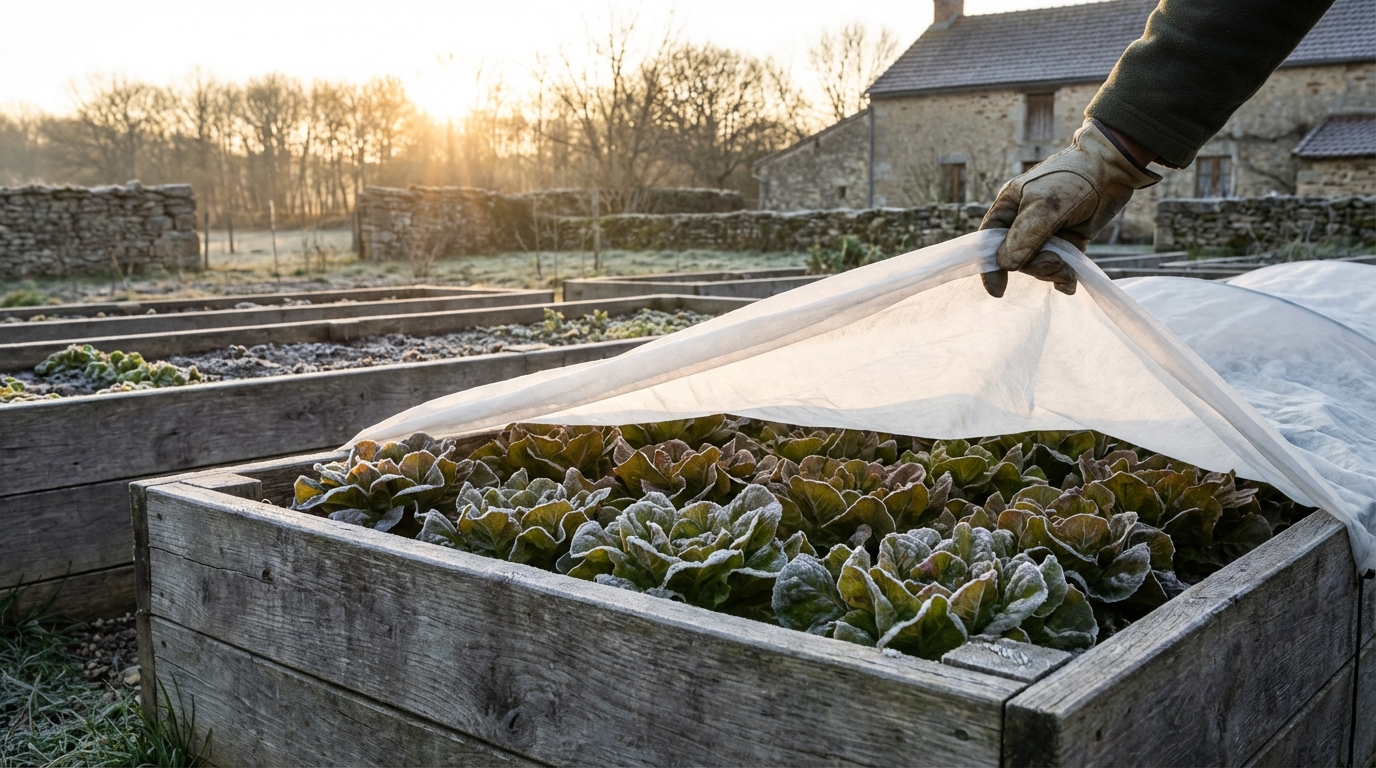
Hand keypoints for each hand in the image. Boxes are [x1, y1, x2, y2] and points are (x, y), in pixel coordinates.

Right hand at [979, 118, 1160, 296]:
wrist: (1111, 171)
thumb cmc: (1071, 180)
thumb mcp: (1043, 206)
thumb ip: (1024, 237)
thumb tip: (1006, 266)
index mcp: (1008, 208)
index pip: (990, 241)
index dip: (991, 265)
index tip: (998, 290)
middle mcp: (1022, 224)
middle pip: (1015, 259)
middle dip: (1034, 266)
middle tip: (1054, 263)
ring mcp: (1044, 235)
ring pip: (1037, 266)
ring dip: (1051, 272)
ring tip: (1068, 272)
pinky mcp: (1066, 244)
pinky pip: (1057, 268)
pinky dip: (1062, 277)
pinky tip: (1069, 283)